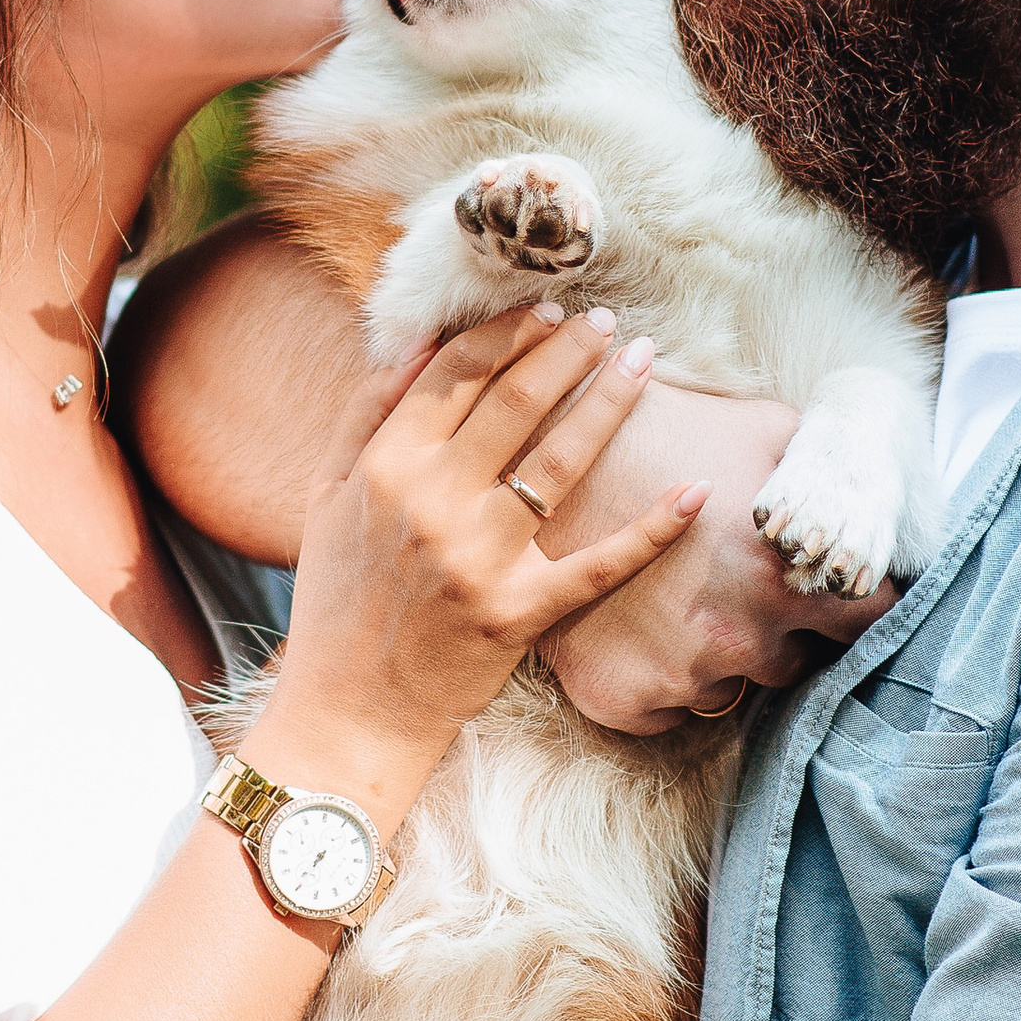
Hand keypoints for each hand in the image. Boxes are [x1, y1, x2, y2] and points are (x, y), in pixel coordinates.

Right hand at [245, 302, 703, 822]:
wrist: (348, 711)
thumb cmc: (337, 601)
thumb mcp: (325, 498)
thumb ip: (365, 415)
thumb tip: (419, 342)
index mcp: (385, 466)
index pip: (457, 373)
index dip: (507, 332)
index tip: (545, 309)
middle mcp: (433, 502)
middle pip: (517, 401)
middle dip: (569, 348)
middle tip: (607, 320)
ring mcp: (481, 558)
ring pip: (562, 459)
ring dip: (609, 400)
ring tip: (642, 360)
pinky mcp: (521, 612)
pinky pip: (600, 563)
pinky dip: (652, 528)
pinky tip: (694, 490)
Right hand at [540, 383, 894, 735]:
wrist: (546, 454)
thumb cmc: (668, 431)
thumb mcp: (768, 428)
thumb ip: (833, 470)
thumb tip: (880, 495)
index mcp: (788, 578)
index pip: (870, 621)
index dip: (856, 602)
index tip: (835, 589)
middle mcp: (742, 638)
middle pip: (798, 661)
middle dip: (780, 628)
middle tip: (738, 582)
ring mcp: (679, 677)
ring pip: (731, 687)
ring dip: (719, 654)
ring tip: (680, 595)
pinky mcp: (622, 698)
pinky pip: (668, 711)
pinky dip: (661, 678)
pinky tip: (641, 626)